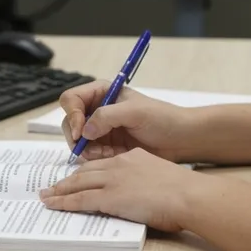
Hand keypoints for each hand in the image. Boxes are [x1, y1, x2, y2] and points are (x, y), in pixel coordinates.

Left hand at [39, 148, 193, 231]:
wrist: (188, 196)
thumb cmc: (184, 192)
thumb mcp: (161, 176)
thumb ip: (146, 180)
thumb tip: (142, 193)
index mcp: (132, 158)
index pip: (102, 164)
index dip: (87, 171)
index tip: (77, 177)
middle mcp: (119, 165)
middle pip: (86, 171)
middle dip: (67, 180)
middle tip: (53, 186)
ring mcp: (113, 181)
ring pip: (78, 184)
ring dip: (60, 191)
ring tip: (46, 196)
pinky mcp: (110, 197)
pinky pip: (80, 199)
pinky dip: (64, 202)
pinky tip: (53, 205)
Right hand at [59, 81, 190, 161]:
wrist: (180, 140)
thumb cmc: (162, 118)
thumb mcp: (134, 112)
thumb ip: (107, 116)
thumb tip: (84, 130)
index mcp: (102, 93)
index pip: (72, 100)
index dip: (72, 114)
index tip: (81, 131)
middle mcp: (97, 109)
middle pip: (70, 121)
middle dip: (77, 136)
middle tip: (87, 148)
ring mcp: (100, 129)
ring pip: (77, 140)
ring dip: (86, 149)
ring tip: (106, 153)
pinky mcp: (106, 146)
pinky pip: (89, 153)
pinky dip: (95, 157)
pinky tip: (111, 156)